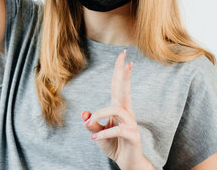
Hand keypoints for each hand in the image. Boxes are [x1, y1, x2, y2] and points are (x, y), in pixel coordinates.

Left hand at [81, 50, 150, 169]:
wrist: (127, 162)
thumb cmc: (113, 145)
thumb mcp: (97, 133)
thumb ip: (91, 123)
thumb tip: (84, 114)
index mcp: (118, 108)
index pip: (118, 86)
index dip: (120, 72)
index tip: (123, 57)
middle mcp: (126, 112)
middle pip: (124, 89)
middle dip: (124, 74)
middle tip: (125, 59)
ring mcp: (131, 123)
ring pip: (116, 110)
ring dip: (100, 114)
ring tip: (90, 124)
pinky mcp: (132, 135)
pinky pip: (116, 130)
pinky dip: (103, 133)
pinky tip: (94, 138)